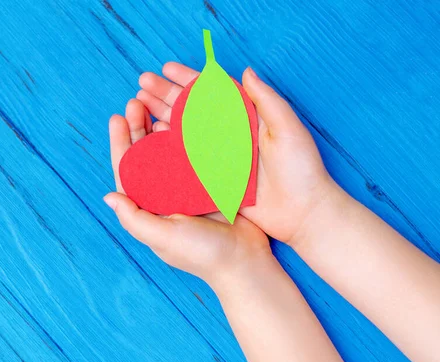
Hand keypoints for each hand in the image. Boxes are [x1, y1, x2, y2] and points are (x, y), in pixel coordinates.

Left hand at [105, 99, 270, 285]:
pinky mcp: (208, 181)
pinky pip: (193, 152)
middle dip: (138, 128)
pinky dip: (186, 134)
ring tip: (155, 102)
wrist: (244, 262)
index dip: (120, 143)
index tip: (117, 117)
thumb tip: (108, 196)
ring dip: (160, 125)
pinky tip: (183, 118)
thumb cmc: (201, 253)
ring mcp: (186, 187)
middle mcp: (164, 194)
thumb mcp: (163, 238)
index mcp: (149, 207)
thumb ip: (135, 219)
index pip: (127, 170)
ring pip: (168, 149)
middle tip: (136, 102)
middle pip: (145, 155)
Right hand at [136, 63, 339, 244]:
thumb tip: (246, 70)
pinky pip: (185, 161)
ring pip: (183, 132)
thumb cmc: (302, 169)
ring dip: (161, 117)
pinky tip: (151, 136)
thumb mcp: (288, 129)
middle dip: (166, 95)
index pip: (212, 93)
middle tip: (142, 84)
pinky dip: (167, 148)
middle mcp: (228, 135)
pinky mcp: (213, 179)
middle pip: (191, 110)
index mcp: (245, 118)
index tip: (167, 69)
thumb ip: (267, 100)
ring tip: (138, 105)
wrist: (302, 212)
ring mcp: (218, 157)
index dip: (188, 79)